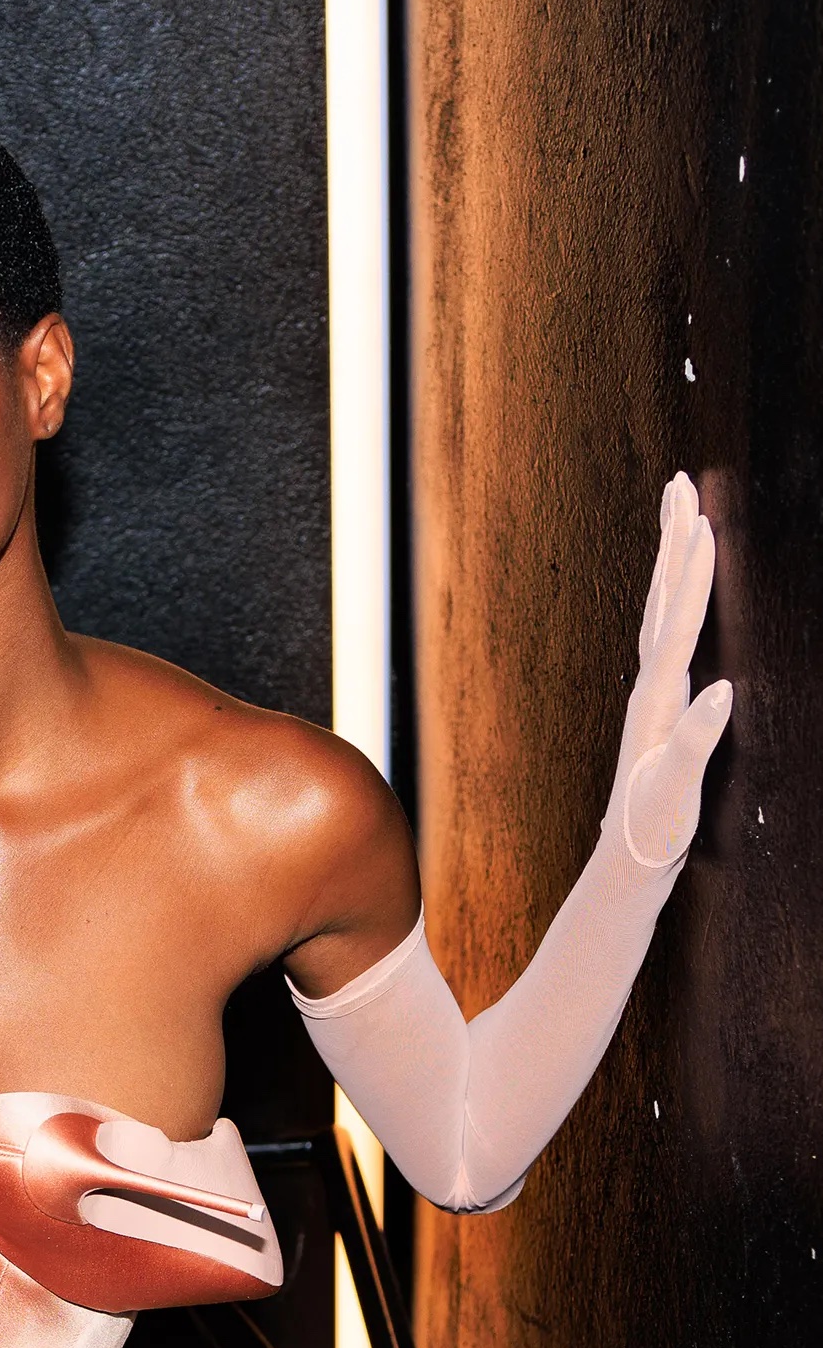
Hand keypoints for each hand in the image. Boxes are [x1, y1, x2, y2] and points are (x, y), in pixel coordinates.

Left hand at [616, 472, 733, 866]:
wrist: (626, 863)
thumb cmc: (654, 831)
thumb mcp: (676, 790)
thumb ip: (697, 741)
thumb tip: (721, 689)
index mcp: (656, 701)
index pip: (678, 625)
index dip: (692, 576)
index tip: (702, 525)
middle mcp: (649, 689)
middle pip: (662, 599)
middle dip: (673, 542)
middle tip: (680, 484)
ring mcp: (653, 695)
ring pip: (662, 611)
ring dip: (671, 561)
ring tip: (681, 515)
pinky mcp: (662, 707)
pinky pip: (669, 634)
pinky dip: (677, 599)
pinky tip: (681, 589)